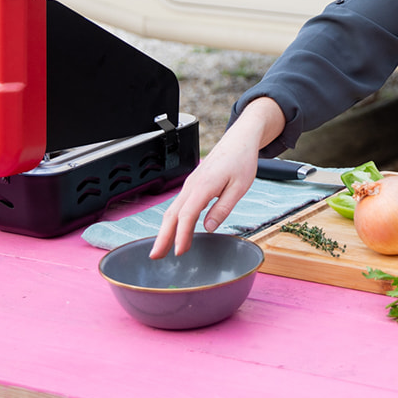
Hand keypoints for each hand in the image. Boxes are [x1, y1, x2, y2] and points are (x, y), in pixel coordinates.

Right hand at [147, 98, 285, 258]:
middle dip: (162, 237)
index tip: (179, 252)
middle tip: (156, 256)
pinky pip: (178, 205)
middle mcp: (192, 186)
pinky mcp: (193, 185)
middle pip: (172, 215)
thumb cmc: (241, 161)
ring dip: (165, 230)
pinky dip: (173, 221)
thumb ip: (222, 208)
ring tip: (161, 249)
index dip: (181, 236)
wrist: (240, 141)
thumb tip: (209, 228)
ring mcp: (190, 185)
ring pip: (172, 210)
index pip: (187, 216)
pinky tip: (174, 231)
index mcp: (203, 186)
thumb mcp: (239, 187)